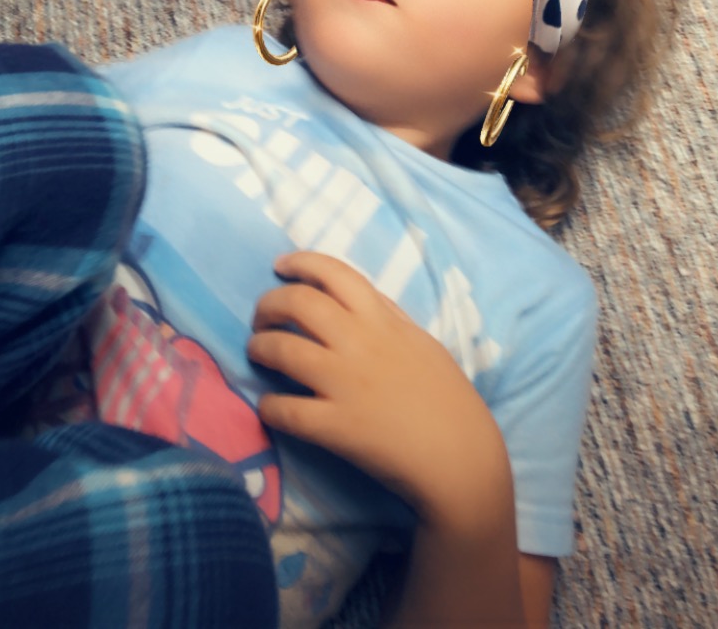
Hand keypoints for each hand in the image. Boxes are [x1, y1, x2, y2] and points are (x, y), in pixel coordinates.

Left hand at [247, 250, 509, 528]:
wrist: (460, 456)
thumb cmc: (447, 397)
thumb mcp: (421, 340)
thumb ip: (387, 316)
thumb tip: (353, 298)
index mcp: (382, 319)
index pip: (334, 273)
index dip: (301, 263)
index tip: (281, 265)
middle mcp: (359, 342)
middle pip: (298, 303)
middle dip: (269, 304)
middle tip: (261, 317)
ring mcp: (345, 383)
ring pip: (283, 349)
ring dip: (260, 347)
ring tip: (257, 352)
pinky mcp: (335, 426)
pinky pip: (286, 409)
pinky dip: (269, 405)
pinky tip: (269, 406)